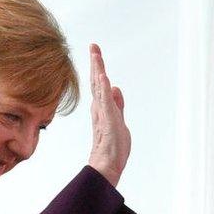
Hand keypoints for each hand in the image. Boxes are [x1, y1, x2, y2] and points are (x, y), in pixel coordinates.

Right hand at [87, 43, 129, 186]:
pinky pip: (105, 102)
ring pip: (99, 89)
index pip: (99, 86)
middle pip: (96, 82)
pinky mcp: (108, 122)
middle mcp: (100, 110)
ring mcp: (103, 115)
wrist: (107, 168)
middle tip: (94, 46)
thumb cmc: (113, 150)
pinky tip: (102, 76)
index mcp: (102, 110)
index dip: (97, 69)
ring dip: (98, 70)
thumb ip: (117, 105)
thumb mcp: (120, 122)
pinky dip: (103, 88)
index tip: (95, 52)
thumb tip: (114, 87)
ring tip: (95, 54)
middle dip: (95, 63)